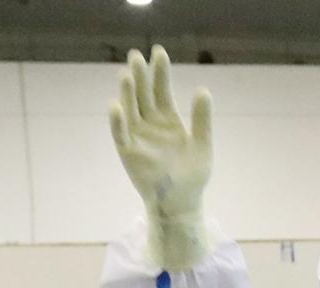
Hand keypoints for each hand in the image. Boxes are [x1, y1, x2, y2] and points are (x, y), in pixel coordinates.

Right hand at [107, 47, 212, 268]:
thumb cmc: (193, 176)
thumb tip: (203, 89)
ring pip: (130, 109)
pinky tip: (116, 105)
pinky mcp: (128, 153)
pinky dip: (118, 121)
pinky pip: (121, 134)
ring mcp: (137, 137)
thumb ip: (202, 120)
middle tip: (136, 55)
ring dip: (127, 92)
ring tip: (127, 73)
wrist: (182, 203)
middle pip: (142, 95)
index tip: (159, 52)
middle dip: (140, 75)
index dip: (159, 72)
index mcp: (168, 120)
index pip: (161, 90)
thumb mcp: (202, 145)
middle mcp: (150, 124)